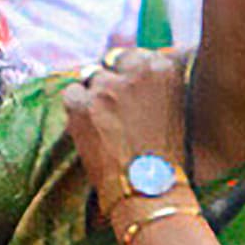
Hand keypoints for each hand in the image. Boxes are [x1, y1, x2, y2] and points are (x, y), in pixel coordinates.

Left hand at [59, 47, 188, 199]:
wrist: (150, 190)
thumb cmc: (167, 159)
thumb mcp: (173, 110)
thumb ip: (153, 87)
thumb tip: (130, 77)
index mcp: (162, 70)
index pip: (135, 54)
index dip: (128, 72)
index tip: (128, 87)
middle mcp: (135, 72)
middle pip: (111, 63)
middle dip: (112, 82)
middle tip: (115, 109)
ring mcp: (107, 88)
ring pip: (91, 78)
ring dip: (95, 95)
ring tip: (103, 123)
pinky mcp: (83, 106)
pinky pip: (71, 92)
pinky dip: (76, 107)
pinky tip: (87, 125)